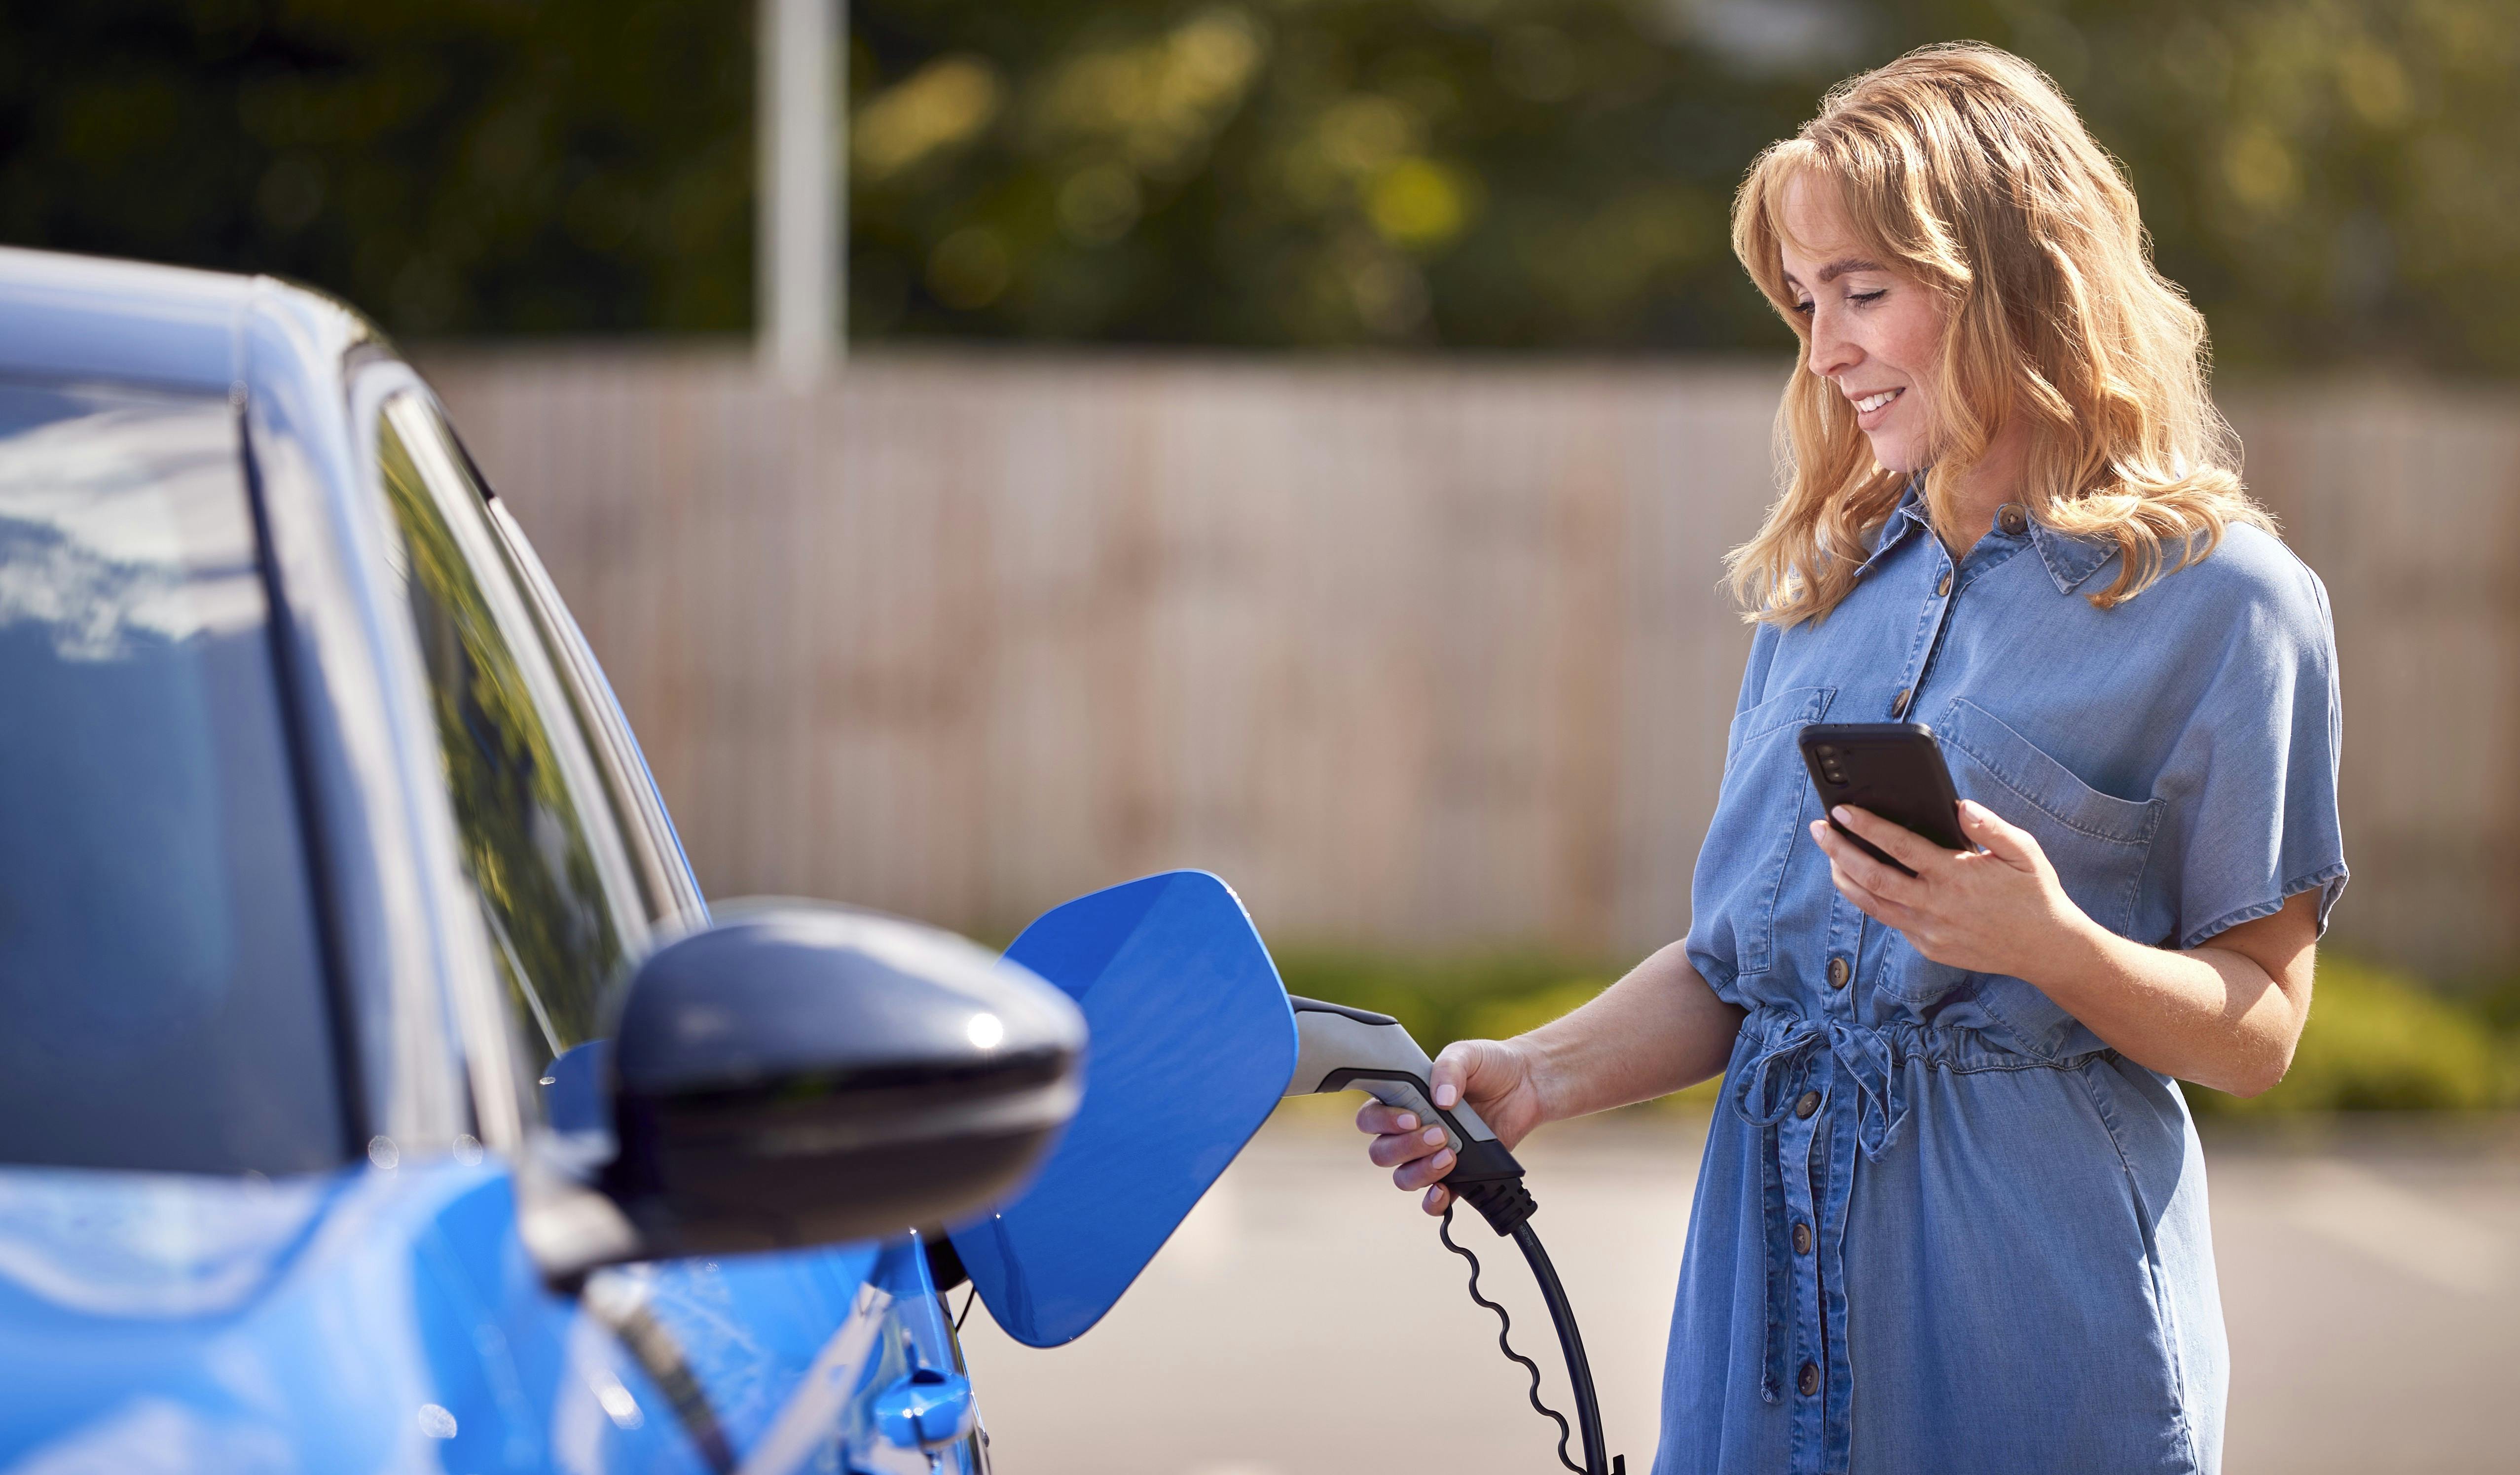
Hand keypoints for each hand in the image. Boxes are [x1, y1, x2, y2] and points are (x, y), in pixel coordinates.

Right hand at [1354, 1037, 1545, 1215]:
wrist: (1526, 1085)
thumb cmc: (1490, 1066)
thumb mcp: (1467, 1055)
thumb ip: (1449, 1068)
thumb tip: (1442, 1100)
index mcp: (1404, 1100)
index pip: (1371, 1117)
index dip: (1383, 1121)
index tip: (1412, 1117)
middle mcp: (1411, 1131)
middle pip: (1383, 1152)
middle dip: (1406, 1147)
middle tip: (1440, 1134)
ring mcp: (1431, 1155)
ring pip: (1404, 1177)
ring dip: (1421, 1170)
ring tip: (1451, 1155)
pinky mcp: (1457, 1175)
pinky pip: (1434, 1198)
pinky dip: (1434, 1200)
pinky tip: (1444, 1190)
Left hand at [1809, 799, 2094, 978]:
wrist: (2046, 948)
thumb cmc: (2034, 893)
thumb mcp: (2023, 852)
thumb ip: (1991, 827)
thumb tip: (1960, 806)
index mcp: (1956, 875)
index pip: (1899, 846)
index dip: (1866, 826)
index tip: (1842, 811)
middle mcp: (1936, 905)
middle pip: (1872, 876)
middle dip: (1839, 850)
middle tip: (1819, 829)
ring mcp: (1929, 930)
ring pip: (1872, 904)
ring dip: (1845, 878)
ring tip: (1830, 856)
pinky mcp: (1929, 947)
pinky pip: (1891, 921)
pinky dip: (1871, 901)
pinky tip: (1861, 883)